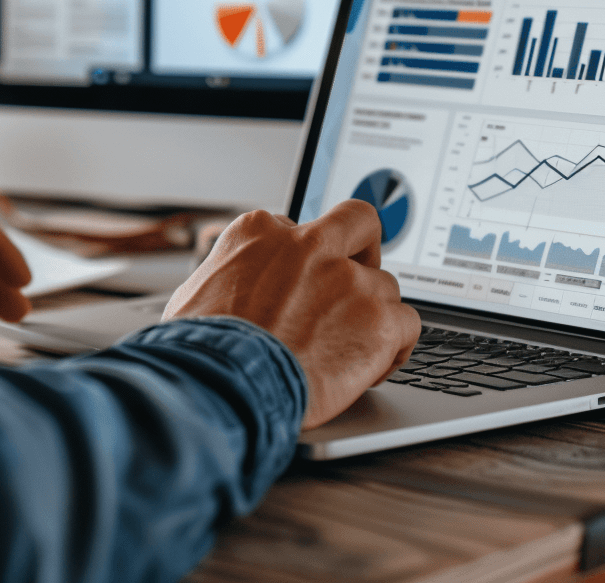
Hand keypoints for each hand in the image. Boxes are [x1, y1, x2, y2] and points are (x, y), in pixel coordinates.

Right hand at [163, 200, 419, 429]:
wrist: (226, 382)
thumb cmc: (201, 346)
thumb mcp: (196, 292)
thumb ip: (226, 278)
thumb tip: (224, 293)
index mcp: (259, 231)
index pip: (295, 228)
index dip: (301, 260)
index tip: (301, 283)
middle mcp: (308, 244)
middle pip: (358, 222)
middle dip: (363, 246)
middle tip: (356, 279)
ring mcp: (348, 279)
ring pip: (384, 284)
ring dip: (373, 314)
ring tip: (354, 348)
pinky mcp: (378, 320)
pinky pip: (408, 324)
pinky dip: (396, 346)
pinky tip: (374, 366)